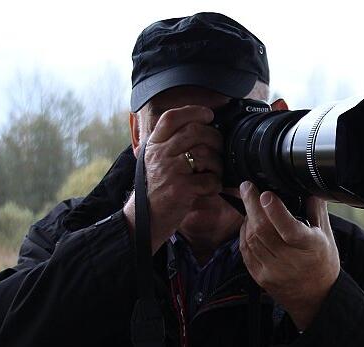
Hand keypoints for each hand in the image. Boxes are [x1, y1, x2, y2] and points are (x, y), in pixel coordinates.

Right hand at [123, 105, 223, 252]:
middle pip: (195, 132)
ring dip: (218, 163)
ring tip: (214, 172)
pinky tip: (209, 188)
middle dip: (214, 138)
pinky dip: (215, 184)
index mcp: (154, 144)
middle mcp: (160, 154)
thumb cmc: (157, 188)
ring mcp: (170, 170)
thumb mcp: (156, 160)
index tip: (208, 115)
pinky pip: (210, 179)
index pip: (172, 117)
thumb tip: (201, 125)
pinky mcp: (180, 188)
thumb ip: (171, 142)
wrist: (145, 219)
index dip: (193, 111)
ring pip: (206, 154)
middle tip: (219, 148)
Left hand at [239, 181, 339, 329]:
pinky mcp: (260, 277)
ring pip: (251, 238)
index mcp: (309, 248)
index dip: (275, 211)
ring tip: (250, 204)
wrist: (316, 299)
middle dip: (252, 204)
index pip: (289, 229)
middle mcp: (290, 260)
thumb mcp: (327, 236)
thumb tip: (311, 187)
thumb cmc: (323, 264)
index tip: (265, 194)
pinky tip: (248, 224)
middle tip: (247, 187)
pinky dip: (244, 234)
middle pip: (263, 230)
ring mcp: (272, 270)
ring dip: (247, 218)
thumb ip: (317, 210)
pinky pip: (245, 251)